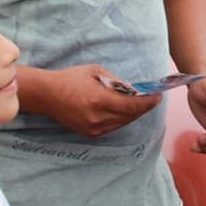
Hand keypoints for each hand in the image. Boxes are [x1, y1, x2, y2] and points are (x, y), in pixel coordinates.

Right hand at [38, 64, 162, 137]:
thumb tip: (133, 90)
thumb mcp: (96, 71)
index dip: (148, 103)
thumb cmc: (70, 78)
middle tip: (151, 99)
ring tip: (139, 104)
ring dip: (133, 114)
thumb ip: (116, 81)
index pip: (132, 106)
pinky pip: (113, 127)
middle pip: (130, 116)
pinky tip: (123, 110)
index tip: (158, 97)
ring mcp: (94, 128)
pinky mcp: (90, 133)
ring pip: (123, 123)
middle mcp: (98, 117)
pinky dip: (121, 119)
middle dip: (143, 108)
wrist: (47, 95)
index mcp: (99, 100)